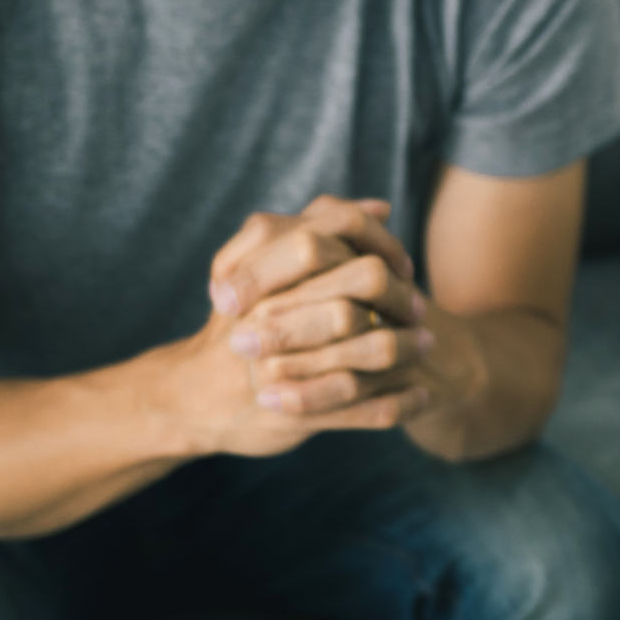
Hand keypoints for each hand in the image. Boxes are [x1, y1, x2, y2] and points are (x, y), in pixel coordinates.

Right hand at [154, 196, 433, 456]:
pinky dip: (399, 401)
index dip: (379, 252)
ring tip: (426, 348)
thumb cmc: (243, 324)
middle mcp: (268, 318)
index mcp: (264, 276)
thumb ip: (320, 232)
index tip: (401, 266)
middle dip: (397, 306)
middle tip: (420, 312)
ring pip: (366, 354)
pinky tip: (421, 395)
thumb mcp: (270, 270)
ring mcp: (279, 368)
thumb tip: (380, 207)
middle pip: (352, 303)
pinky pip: (364, 409)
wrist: (194, 396)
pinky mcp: (293, 413)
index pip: (332, 248)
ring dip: (405, 351)